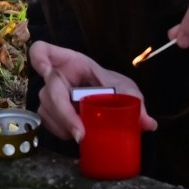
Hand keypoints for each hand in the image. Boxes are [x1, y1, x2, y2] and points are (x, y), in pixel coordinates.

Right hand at [28, 41, 158, 143]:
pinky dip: (60, 131)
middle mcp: (56, 77)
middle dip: (63, 113)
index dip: (39, 58)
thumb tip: (149, 123)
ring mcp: (51, 95)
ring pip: (46, 108)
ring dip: (62, 124)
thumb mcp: (126, 90)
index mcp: (72, 62)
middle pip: (47, 90)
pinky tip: (74, 136)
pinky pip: (47, 122)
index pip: (42, 50)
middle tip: (81, 134)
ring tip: (82, 137)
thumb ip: (135, 102)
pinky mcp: (51, 113)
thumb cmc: (113, 87)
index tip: (46, 71)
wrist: (111, 102)